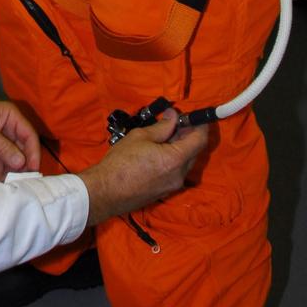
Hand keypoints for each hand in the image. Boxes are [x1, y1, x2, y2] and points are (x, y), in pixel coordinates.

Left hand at [0, 92, 40, 180]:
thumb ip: (2, 147)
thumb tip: (21, 163)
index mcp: (11, 117)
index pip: (28, 135)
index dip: (33, 152)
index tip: (34, 169)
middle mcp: (9, 130)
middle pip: (22, 150)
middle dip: (23, 165)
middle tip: (25, 181)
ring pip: (12, 160)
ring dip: (12, 172)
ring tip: (12, 186)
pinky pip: (0, 166)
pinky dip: (0, 175)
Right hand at [80, 110, 207, 225]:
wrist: (106, 191)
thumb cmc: (121, 161)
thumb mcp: (141, 136)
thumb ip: (162, 126)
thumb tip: (174, 116)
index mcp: (176, 160)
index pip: (200, 140)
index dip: (200, 125)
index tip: (194, 114)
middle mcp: (180, 175)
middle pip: (194, 151)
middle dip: (189, 134)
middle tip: (175, 121)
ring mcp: (174, 186)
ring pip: (185, 162)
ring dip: (180, 146)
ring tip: (164, 134)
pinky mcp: (165, 192)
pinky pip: (177, 171)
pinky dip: (174, 158)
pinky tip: (158, 150)